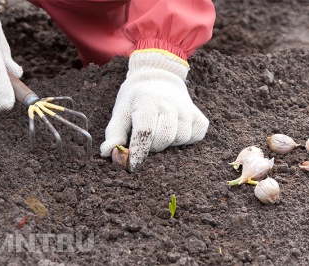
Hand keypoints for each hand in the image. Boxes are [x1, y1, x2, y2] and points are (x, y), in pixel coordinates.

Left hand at [100, 50, 208, 170]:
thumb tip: (108, 153)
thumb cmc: (137, 100)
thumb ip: (114, 133)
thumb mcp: (121, 111)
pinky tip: (176, 132)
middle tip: (146, 140)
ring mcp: (187, 109)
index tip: (132, 165)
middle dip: (152, 146)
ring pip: (180, 138)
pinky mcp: (199, 116)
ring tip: (160, 133)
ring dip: (169, 143)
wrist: (159, 79)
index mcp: (147, 100)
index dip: (138, 151)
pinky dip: (186, 140)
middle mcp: (170, 102)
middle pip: (164, 137)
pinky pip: (196, 137)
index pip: (145, 131)